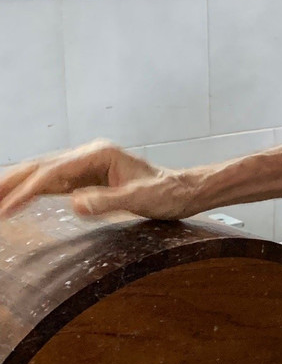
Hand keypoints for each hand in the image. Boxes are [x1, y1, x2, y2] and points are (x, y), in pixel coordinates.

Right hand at [0, 140, 197, 219]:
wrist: (183, 191)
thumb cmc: (167, 193)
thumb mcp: (141, 199)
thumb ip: (108, 201)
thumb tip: (75, 204)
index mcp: (99, 155)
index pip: (53, 173)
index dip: (26, 191)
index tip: (6, 209)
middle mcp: (89, 155)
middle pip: (39, 167)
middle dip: (9, 182)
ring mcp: (87, 165)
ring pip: (42, 173)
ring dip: (15, 184)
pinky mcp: (88, 177)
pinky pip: (52, 183)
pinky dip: (31, 190)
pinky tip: (15, 198)